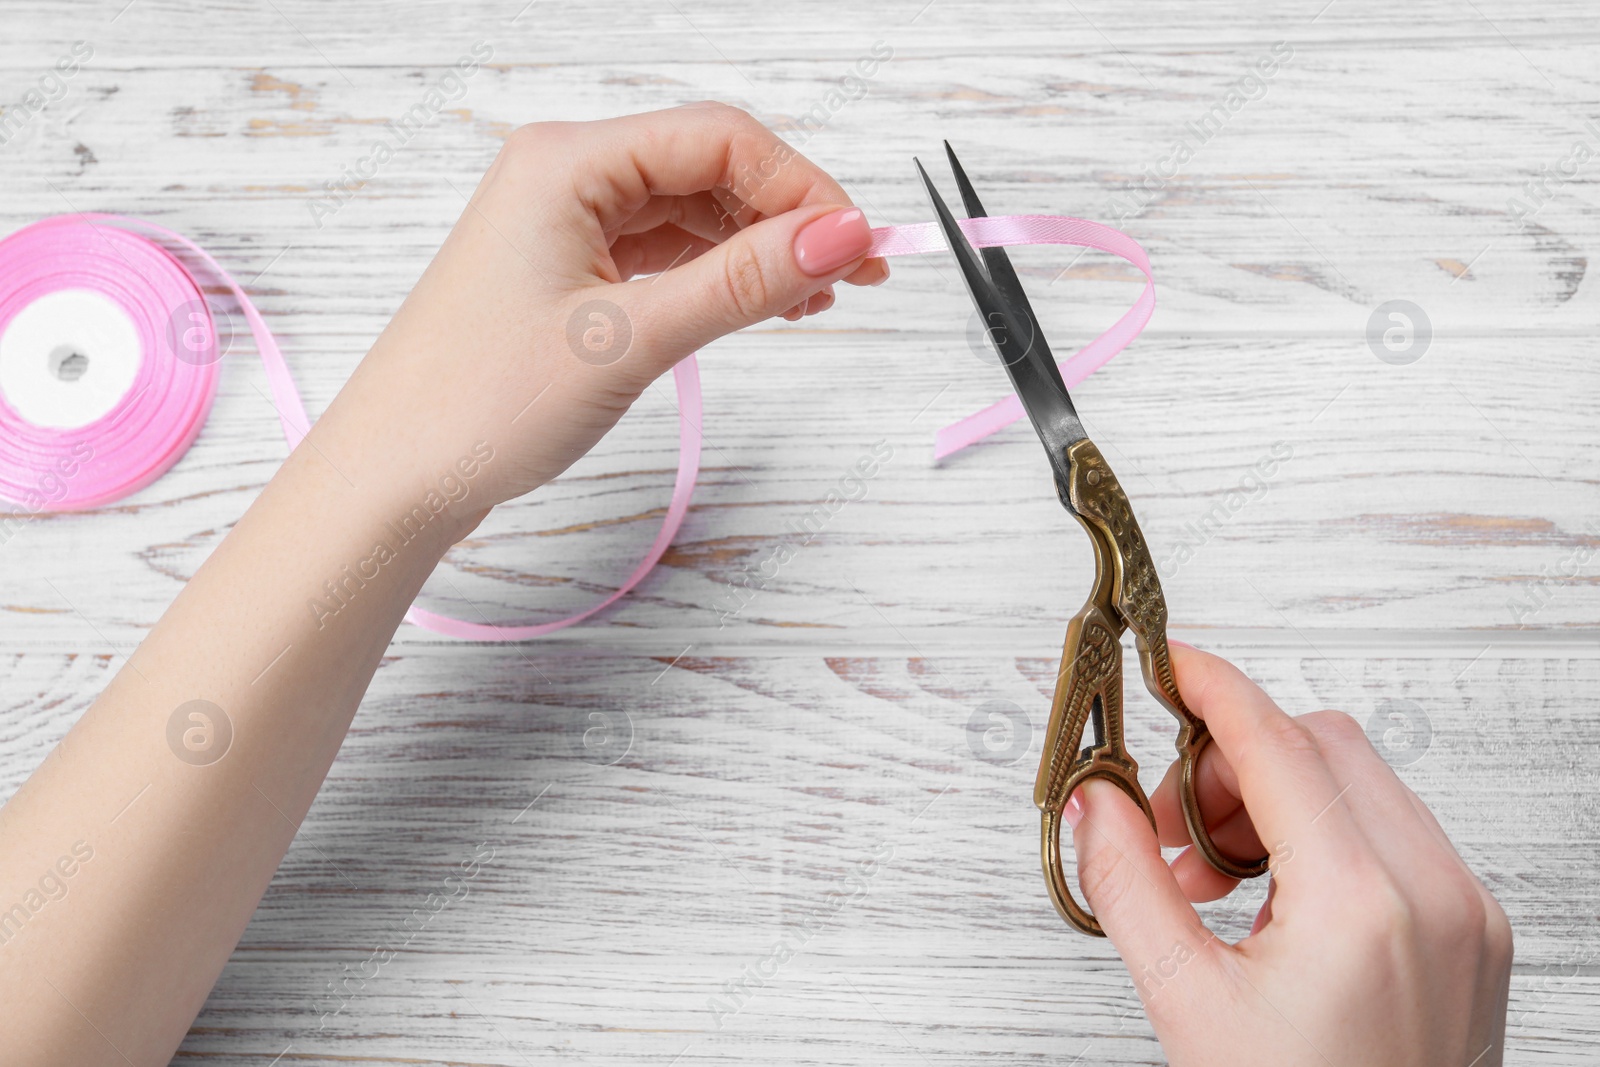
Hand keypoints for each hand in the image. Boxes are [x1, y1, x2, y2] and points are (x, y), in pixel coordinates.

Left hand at [314, 102, 886, 527]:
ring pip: (689, 210)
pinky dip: (715, 273)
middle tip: (856, 274)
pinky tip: (757, 305)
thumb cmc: (478, 404)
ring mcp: (562, 222)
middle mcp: (562, 174)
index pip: (718, 139)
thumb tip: (840, 236)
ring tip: (815, 302)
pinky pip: (661, 249)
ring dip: (756, 248)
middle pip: (708, 166)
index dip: (801, 187)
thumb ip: (742, 281)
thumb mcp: (630, 339)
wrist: (392, 476)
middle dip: (787, 216)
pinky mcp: (564, 268)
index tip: (859, 245)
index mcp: (565, 162)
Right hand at [1066, 644, 1511, 1065]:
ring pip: (1360, 783)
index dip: (1211, 688)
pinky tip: (1269, 896)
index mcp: (1361, 906)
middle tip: (1166, 821)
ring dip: (1274, 799)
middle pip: (1322, 747)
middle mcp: (1436, 894)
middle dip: (1232, 760)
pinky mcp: (1478, 933)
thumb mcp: (1186, 1008)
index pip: (1276, 743)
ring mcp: (1468, 913)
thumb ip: (1129, 885)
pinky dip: (1321, 835)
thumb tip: (1093, 803)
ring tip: (1211, 877)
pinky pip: (1393, 833)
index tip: (1166, 663)